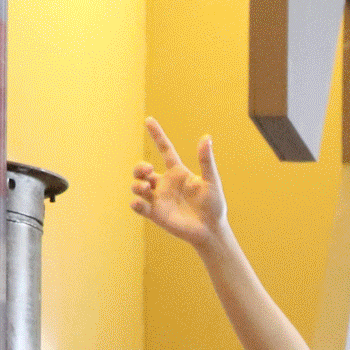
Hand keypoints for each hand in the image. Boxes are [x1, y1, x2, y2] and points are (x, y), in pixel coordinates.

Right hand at [131, 118, 228, 248]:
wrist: (211, 230)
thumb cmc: (214, 205)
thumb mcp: (211, 181)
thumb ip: (206, 161)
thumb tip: (206, 137)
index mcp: (178, 172)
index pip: (165, 149)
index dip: (157, 135)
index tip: (149, 120)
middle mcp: (165, 184)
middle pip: (143, 170)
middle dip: (139, 167)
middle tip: (147, 170)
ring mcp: (159, 199)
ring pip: (138, 186)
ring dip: (136, 184)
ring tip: (144, 187)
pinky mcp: (156, 214)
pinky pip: (139, 206)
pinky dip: (136, 203)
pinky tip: (139, 202)